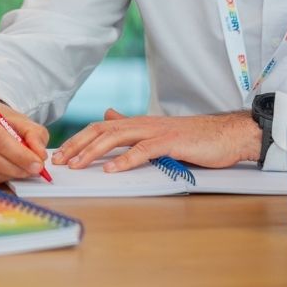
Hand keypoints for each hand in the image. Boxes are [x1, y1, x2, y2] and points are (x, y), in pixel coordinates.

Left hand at [53, 108, 260, 172]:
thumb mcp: (157, 131)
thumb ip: (131, 125)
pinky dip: (124, 160)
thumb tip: (108, 116)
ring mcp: (155, 132)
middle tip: (60, 161)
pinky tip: (111, 169)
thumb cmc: (194, 137)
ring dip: (93, 152)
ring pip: (116, 138)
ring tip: (77, 164)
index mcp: (137, 123)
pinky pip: (142, 151)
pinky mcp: (170, 143)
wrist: (226, 135)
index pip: (99, 128)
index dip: (78, 140)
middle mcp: (142, 124)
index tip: (62, 154)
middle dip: (77, 146)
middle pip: (101, 131)